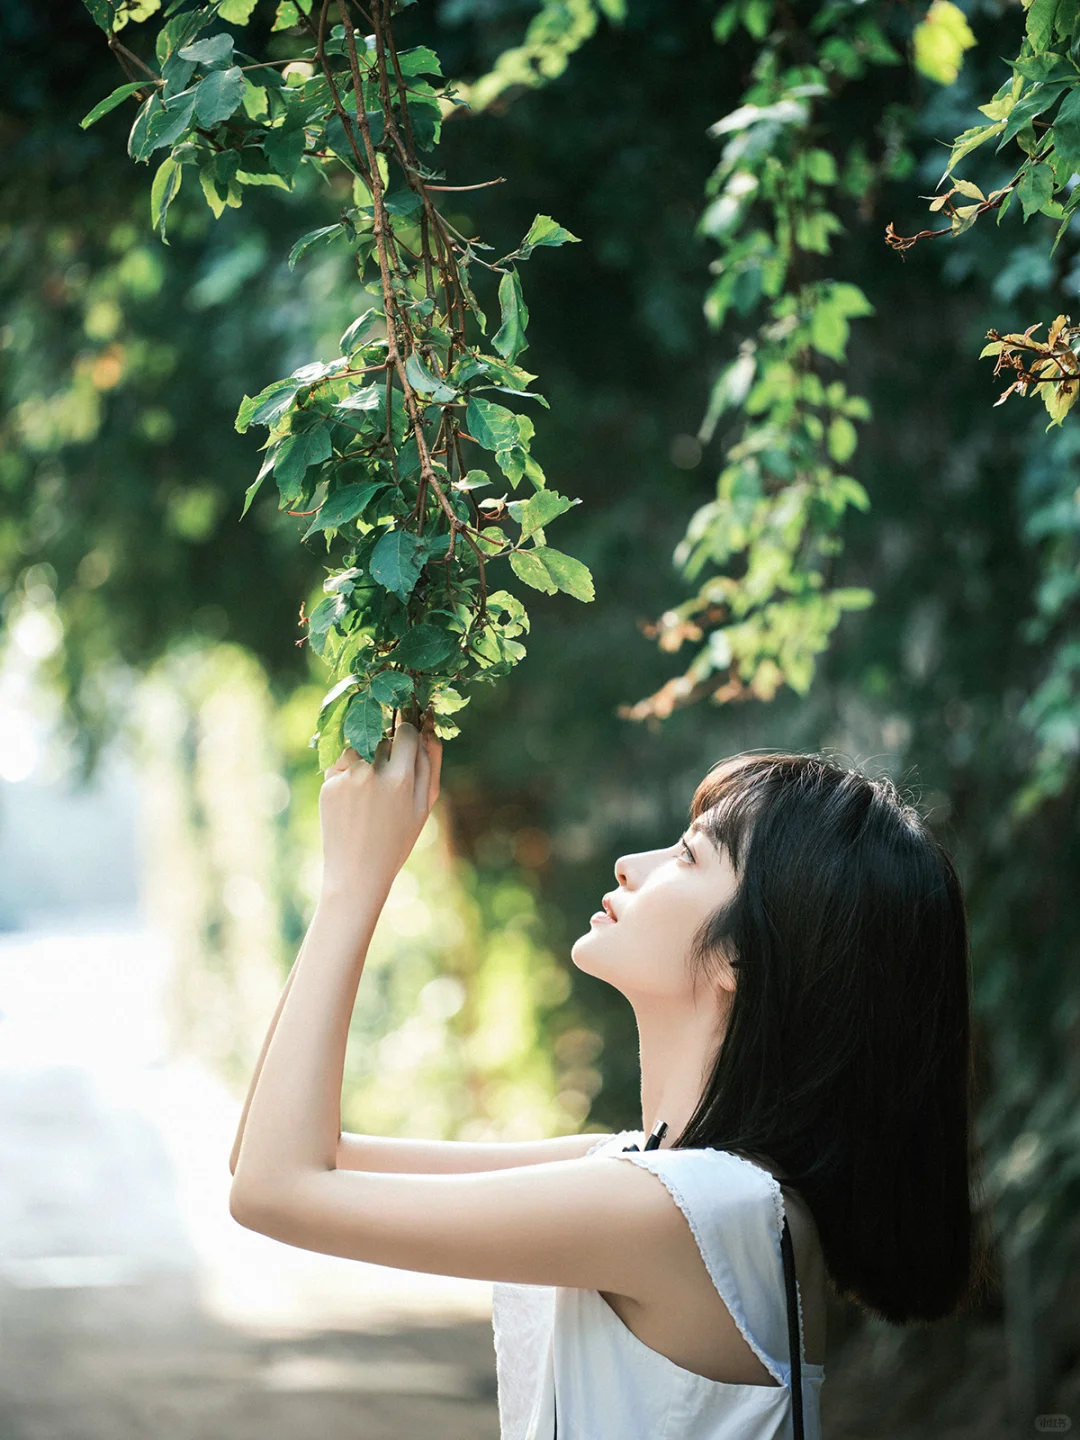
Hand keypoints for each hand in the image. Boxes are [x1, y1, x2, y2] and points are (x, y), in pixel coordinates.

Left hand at [318, 711, 441, 902]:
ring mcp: (347, 778)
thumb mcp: (423, 805)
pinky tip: (354, 797)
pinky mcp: (328, 785)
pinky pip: (342, 762)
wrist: (357, 872)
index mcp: (401, 778)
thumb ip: (430, 764)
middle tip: (390, 777)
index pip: (407, 731)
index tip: (409, 743)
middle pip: (384, 737)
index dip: (409, 735)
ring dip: (367, 756)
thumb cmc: (398, 840)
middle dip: (389, 749)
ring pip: (361, 746)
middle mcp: (372, 773)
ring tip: (371, 790)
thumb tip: (429, 728)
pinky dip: (349, 770)